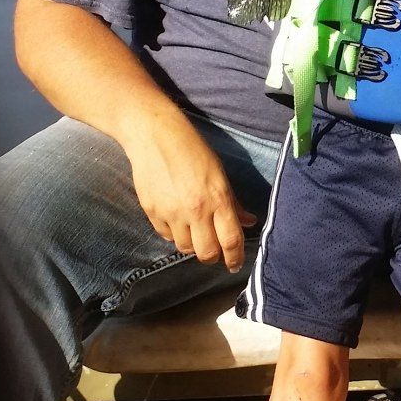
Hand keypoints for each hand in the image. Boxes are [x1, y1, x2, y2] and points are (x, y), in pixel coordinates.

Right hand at [123, 114, 256, 270]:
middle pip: (207, 253)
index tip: (234, 265)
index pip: (231, 240)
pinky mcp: (152, 212)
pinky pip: (166, 236)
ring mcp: (171, 213)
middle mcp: (195, 210)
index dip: (235, 258)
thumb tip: (248, 222)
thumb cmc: (193, 150)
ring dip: (192, 245)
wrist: (155, 136)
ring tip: (195, 233)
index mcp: (217, 199)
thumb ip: (233, 202)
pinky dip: (174, 234)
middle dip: (213, 257)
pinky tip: (177, 222)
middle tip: (215, 252)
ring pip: (185, 248)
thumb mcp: (220, 173)